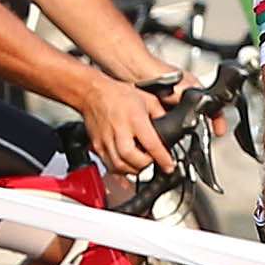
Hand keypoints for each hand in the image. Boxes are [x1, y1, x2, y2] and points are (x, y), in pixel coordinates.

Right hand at [77, 70, 176, 184]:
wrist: (92, 93)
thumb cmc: (118, 94)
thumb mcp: (147, 99)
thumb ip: (160, 114)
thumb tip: (171, 125)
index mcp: (135, 119)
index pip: (151, 144)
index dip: (163, 158)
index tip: (169, 166)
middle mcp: (119, 132)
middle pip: (132, 159)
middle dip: (145, 166)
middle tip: (153, 162)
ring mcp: (106, 140)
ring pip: (119, 166)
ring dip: (133, 170)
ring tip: (141, 165)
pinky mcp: (97, 146)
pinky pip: (108, 165)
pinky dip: (120, 170)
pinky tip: (127, 165)